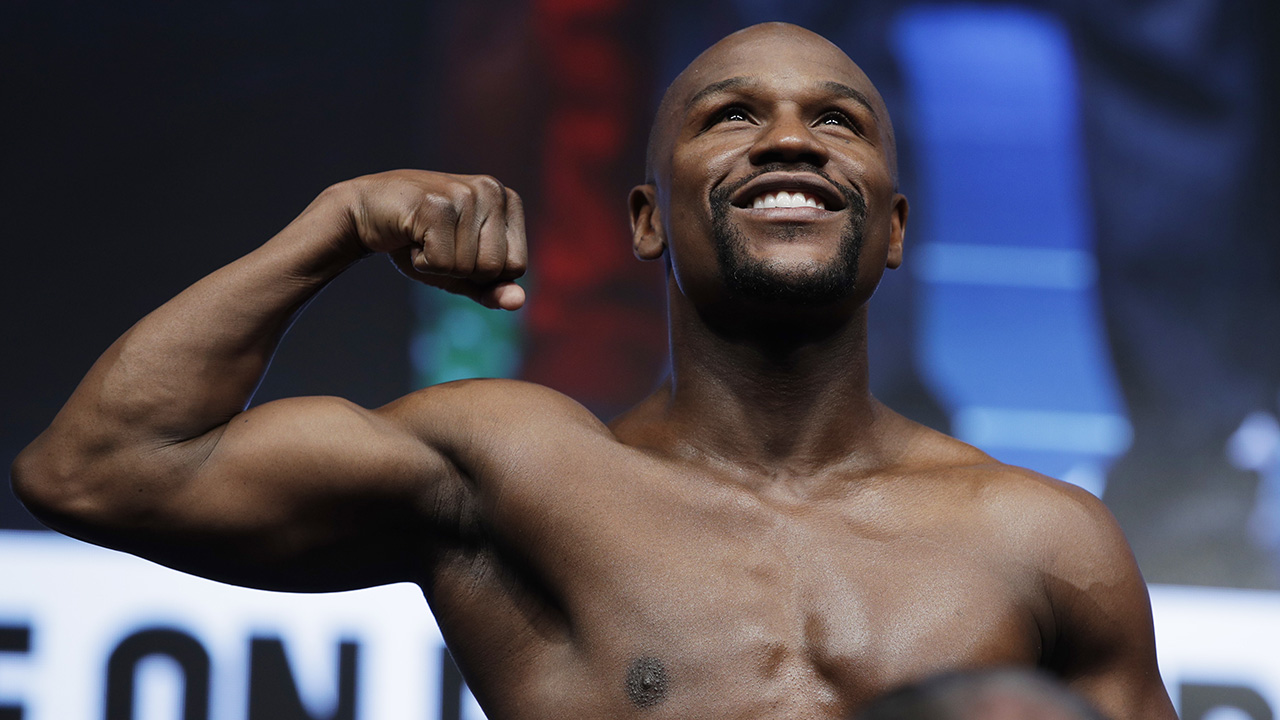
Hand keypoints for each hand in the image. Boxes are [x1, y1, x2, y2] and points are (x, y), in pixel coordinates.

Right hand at [341, 169, 527, 309]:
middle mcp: (492, 190)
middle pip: (495, 269)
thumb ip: (492, 288)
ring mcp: (465, 193)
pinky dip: (421, 262)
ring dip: (438, 265)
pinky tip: (410, 236)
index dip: (484, 273)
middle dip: (462, 270)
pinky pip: (442, 263)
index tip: (458, 248)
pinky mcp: (437, 203)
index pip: (517, 266)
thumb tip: (517, 302)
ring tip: (423, 237)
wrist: (365, 212)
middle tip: (437, 242)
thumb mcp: (461, 270)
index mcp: (508, 200)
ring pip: (468, 267)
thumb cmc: (418, 240)